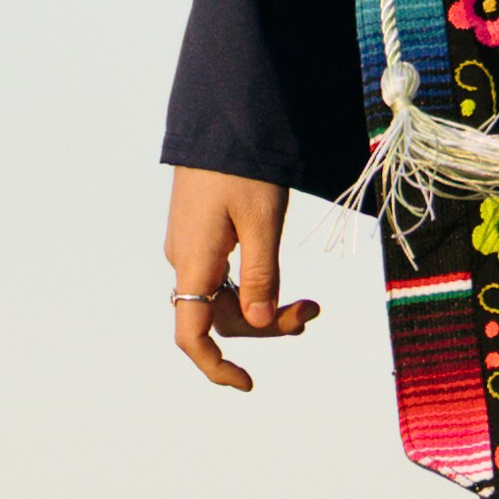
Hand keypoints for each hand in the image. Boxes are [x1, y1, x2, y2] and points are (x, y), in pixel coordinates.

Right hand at [165, 161, 318, 391]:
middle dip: (267, 326)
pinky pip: (224, 274)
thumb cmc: (243, 164)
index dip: (215, 367)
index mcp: (194, 262)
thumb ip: (262, 276)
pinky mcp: (201, 229)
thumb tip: (262, 324)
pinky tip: (279, 278)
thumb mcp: (261, 221)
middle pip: (221, 317)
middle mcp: (185, 258)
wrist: (222, 114)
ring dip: (265, 306)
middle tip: (313, 312)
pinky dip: (255, 284)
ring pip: (225, 296)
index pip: (191, 335)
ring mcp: (191, 244)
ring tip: (309, 305)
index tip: (247, 384)